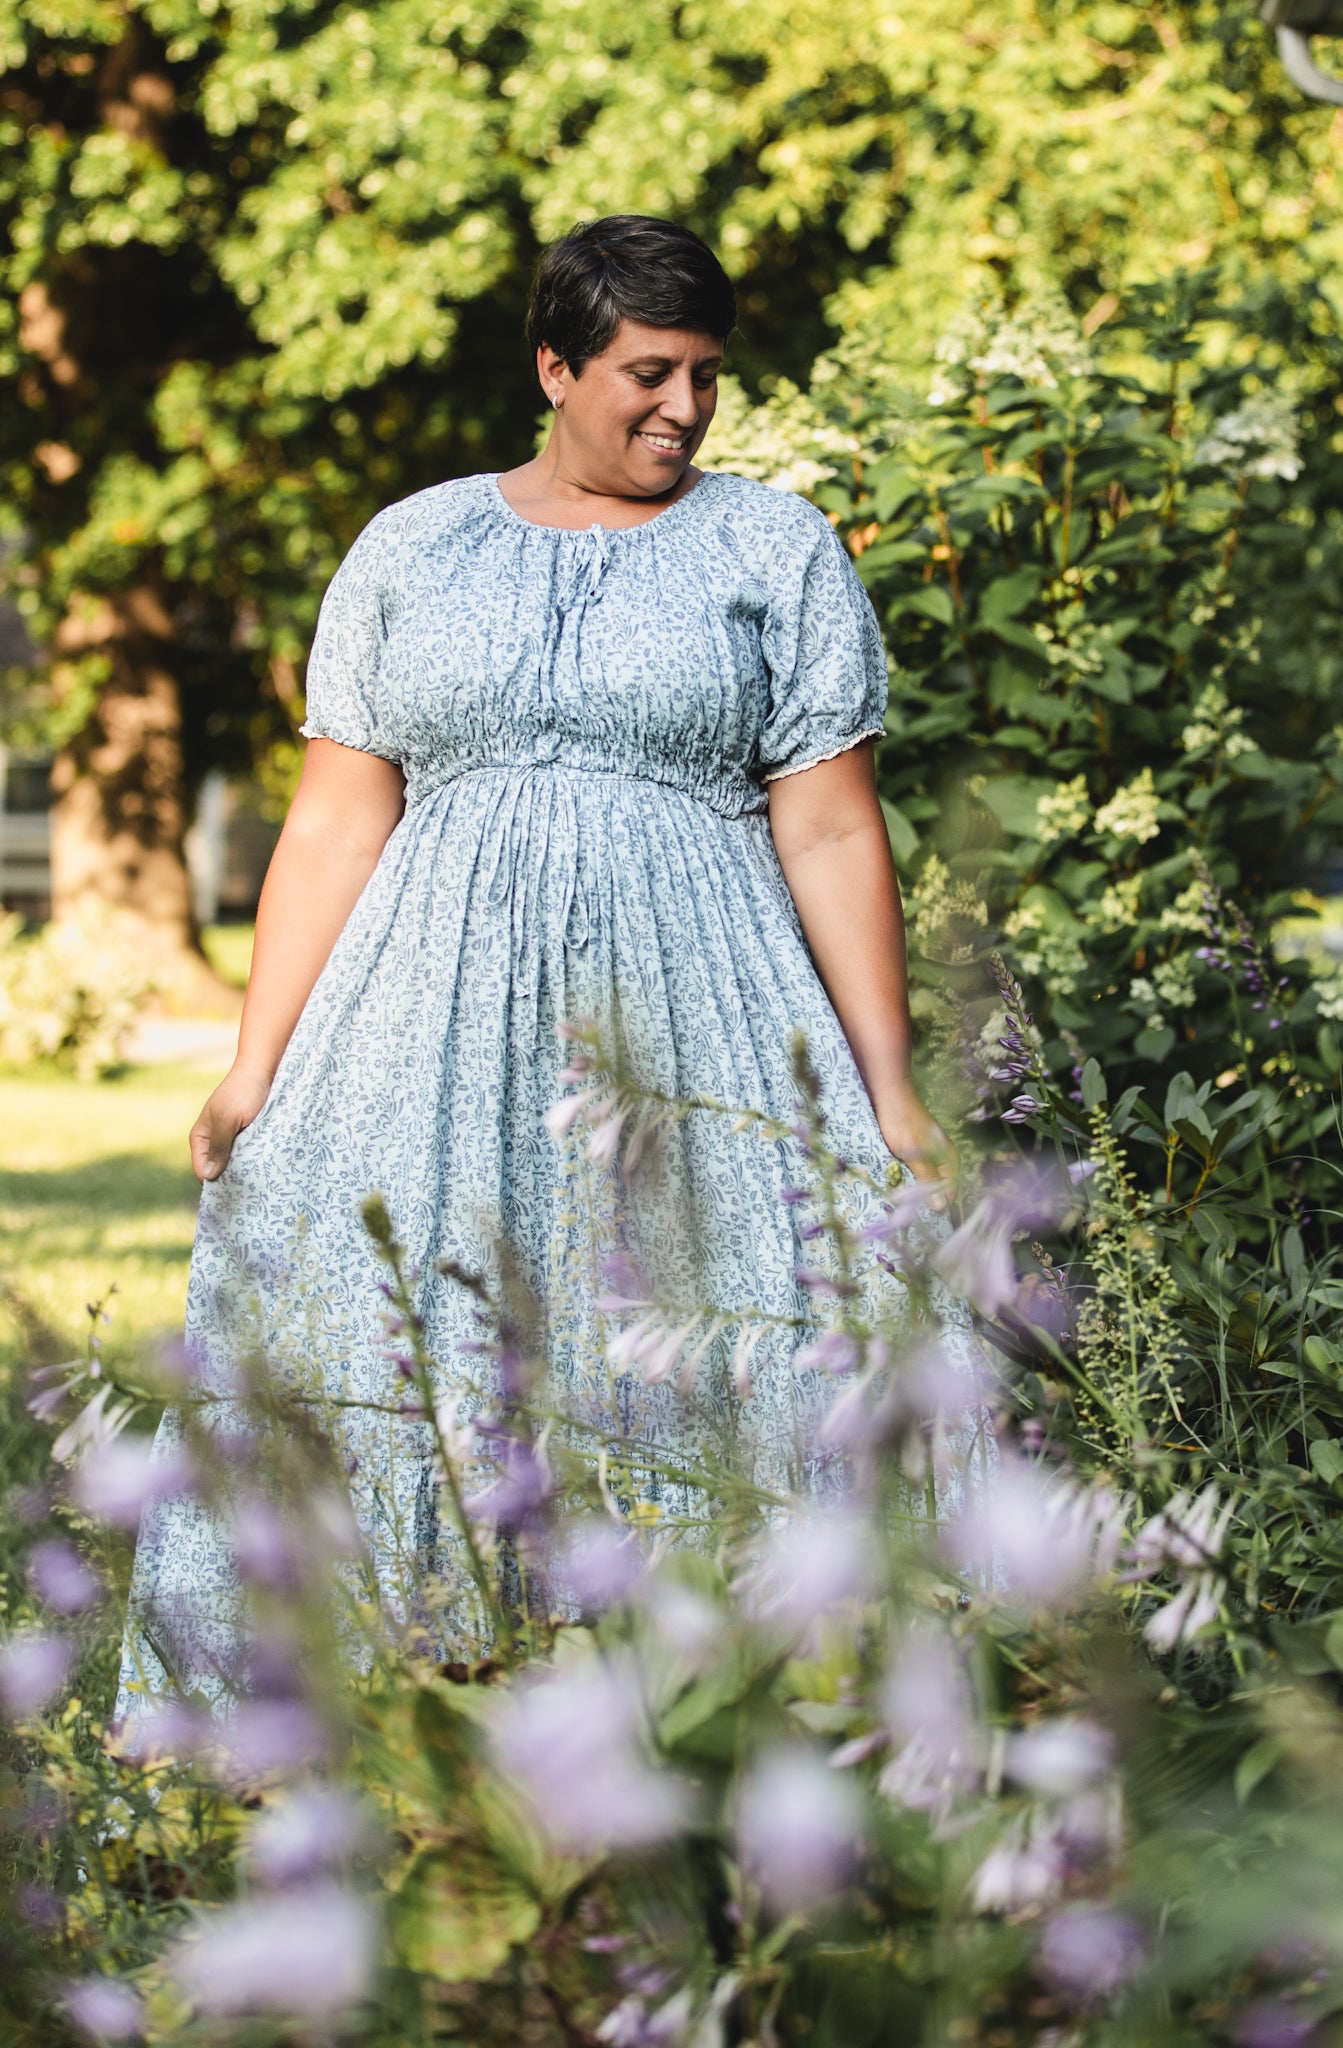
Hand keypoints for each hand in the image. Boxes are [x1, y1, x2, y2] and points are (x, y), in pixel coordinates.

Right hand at [190, 1064, 273, 1183]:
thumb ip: (218, 1146)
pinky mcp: (248, 1137)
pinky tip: (267, 1166)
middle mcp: (213, 1142)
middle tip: (251, 1187)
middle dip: (232, 1179)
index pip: (203, 1172)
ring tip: (261, 1178)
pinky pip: (248, 1156)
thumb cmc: (243, 1092)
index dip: (217, 1183)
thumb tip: (208, 1177)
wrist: (264, 1069)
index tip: (237, 1190)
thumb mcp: (228, 1119)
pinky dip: (255, 1161)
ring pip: (235, 1165)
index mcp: (201, 1138)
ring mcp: (231, 1140)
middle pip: (219, 1171)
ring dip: (246, 1170)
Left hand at [874, 1086, 957, 1211]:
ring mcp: (931, 1153)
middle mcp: (944, 1157)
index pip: (950, 1191)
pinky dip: (910, 1177)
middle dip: (926, 1198)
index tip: (923, 1217)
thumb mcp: (914, 1154)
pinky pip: (918, 1171)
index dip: (938, 1205)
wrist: (890, 1096)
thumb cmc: (902, 1123)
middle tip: (909, 1210)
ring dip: (916, 1188)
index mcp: (950, 1157)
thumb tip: (941, 1207)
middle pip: (939, 1187)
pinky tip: (899, 1182)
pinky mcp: (918, 1151)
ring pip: (927, 1180)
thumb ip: (927, 1179)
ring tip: (903, 1199)